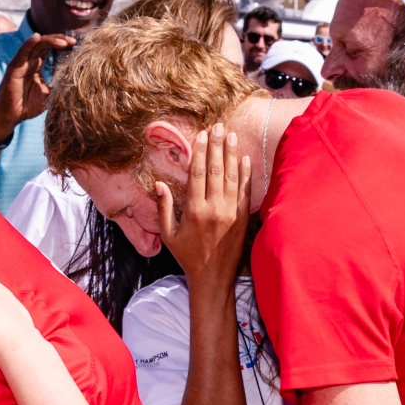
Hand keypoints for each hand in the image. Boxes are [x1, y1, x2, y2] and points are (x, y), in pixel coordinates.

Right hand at [0, 33, 76, 142]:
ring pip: (35, 45)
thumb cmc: (27, 106)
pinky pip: (21, 53)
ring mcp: (21, 63)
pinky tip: (36, 36)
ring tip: (62, 41)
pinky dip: (29, 43)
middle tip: (73, 41)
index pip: (50, 49)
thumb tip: (75, 84)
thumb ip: (58, 87)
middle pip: (45, 44)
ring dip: (49, 41)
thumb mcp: (48, 95)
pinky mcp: (13, 68)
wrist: (11, 116)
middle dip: (59, 40)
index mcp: (37, 66)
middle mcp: (29, 61)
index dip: (62, 44)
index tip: (76, 45)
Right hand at [156, 121, 248, 292]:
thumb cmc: (187, 256)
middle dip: (217, 146)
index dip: (199, 152)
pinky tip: (245, 159)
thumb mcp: (168, 234)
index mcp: (194, 211)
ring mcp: (230, 213)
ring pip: (231, 177)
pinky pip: (244, 191)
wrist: (213, 277)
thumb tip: (158, 184)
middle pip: (215, 170)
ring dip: (232, 154)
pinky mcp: (242, 218)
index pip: (197, 174)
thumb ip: (164, 208)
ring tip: (232, 136)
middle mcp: (214, 209)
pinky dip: (246, 174)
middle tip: (219, 127)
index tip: (201, 135)